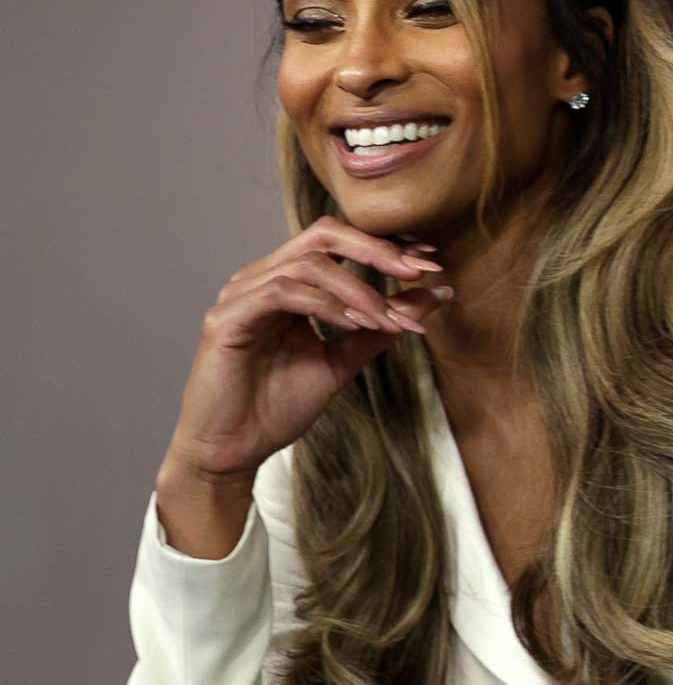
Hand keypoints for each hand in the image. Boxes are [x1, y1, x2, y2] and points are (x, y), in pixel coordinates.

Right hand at [160, 217, 449, 489]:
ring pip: (309, 265)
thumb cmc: (278, 405)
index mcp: (287, 283)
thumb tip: (434, 295)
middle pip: (322, 235)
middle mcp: (261, 279)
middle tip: (420, 272)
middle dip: (378, 251)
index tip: (431, 262)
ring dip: (361, 291)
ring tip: (391, 320)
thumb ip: (383, 327)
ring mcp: (240, 295)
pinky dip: (327, 306)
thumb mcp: (343, 360)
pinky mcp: (227, 318)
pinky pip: (283, 293)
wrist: (233, 449)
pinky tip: (355, 325)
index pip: (338, 243)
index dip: (386, 246)